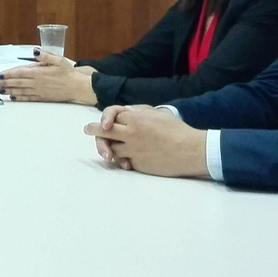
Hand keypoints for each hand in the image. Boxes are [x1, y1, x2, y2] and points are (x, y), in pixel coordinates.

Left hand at [0, 51, 93, 103]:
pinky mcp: (42, 97)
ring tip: (0, 90)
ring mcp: (39, 91)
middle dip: (5, 82)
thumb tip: (35, 51)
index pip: (20, 72)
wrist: (77, 87)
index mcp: (39, 73)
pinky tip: (13, 97)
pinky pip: (28, 98)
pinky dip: (19, 98)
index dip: (9, 74)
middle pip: (18, 82)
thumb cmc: (68, 73)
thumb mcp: (58, 60)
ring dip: (9, 90)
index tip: (0, 74)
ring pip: (21, 91)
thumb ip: (45, 56)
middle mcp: (37, 83)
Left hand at [83, 106, 208, 177]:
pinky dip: (123, 161)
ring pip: (111, 149)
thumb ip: (139, 113)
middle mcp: (129, 133)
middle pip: (103, 133)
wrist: (190, 150)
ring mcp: (132, 150)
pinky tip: (125, 163)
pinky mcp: (137, 164)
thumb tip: (126, 113)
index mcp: (134, 118)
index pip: (110, 114)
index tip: (102, 123)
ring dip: (108, 150)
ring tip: (107, 152)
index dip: (104, 117)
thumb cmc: (176, 129)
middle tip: (87, 130)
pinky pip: (124, 162)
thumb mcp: (157, 113)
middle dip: (93, 131)